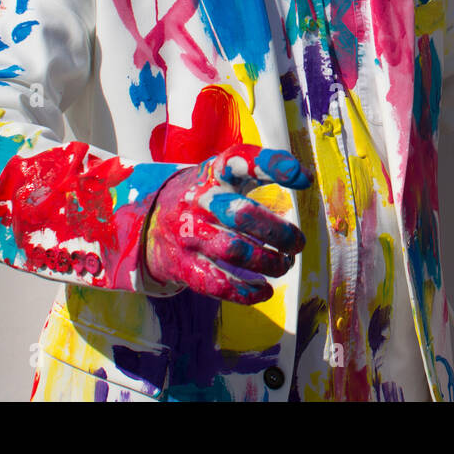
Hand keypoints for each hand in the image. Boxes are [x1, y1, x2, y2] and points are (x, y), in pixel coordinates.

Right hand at [143, 145, 310, 303]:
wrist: (147, 222)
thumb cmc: (204, 197)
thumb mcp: (224, 174)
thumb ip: (262, 170)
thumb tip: (306, 177)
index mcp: (214, 173)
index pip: (242, 161)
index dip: (274, 166)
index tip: (303, 178)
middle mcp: (200, 200)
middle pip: (242, 214)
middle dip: (278, 232)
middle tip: (297, 243)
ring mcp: (189, 234)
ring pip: (234, 251)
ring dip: (267, 262)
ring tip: (284, 264)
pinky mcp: (182, 265)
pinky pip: (217, 283)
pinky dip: (245, 291)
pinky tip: (264, 290)